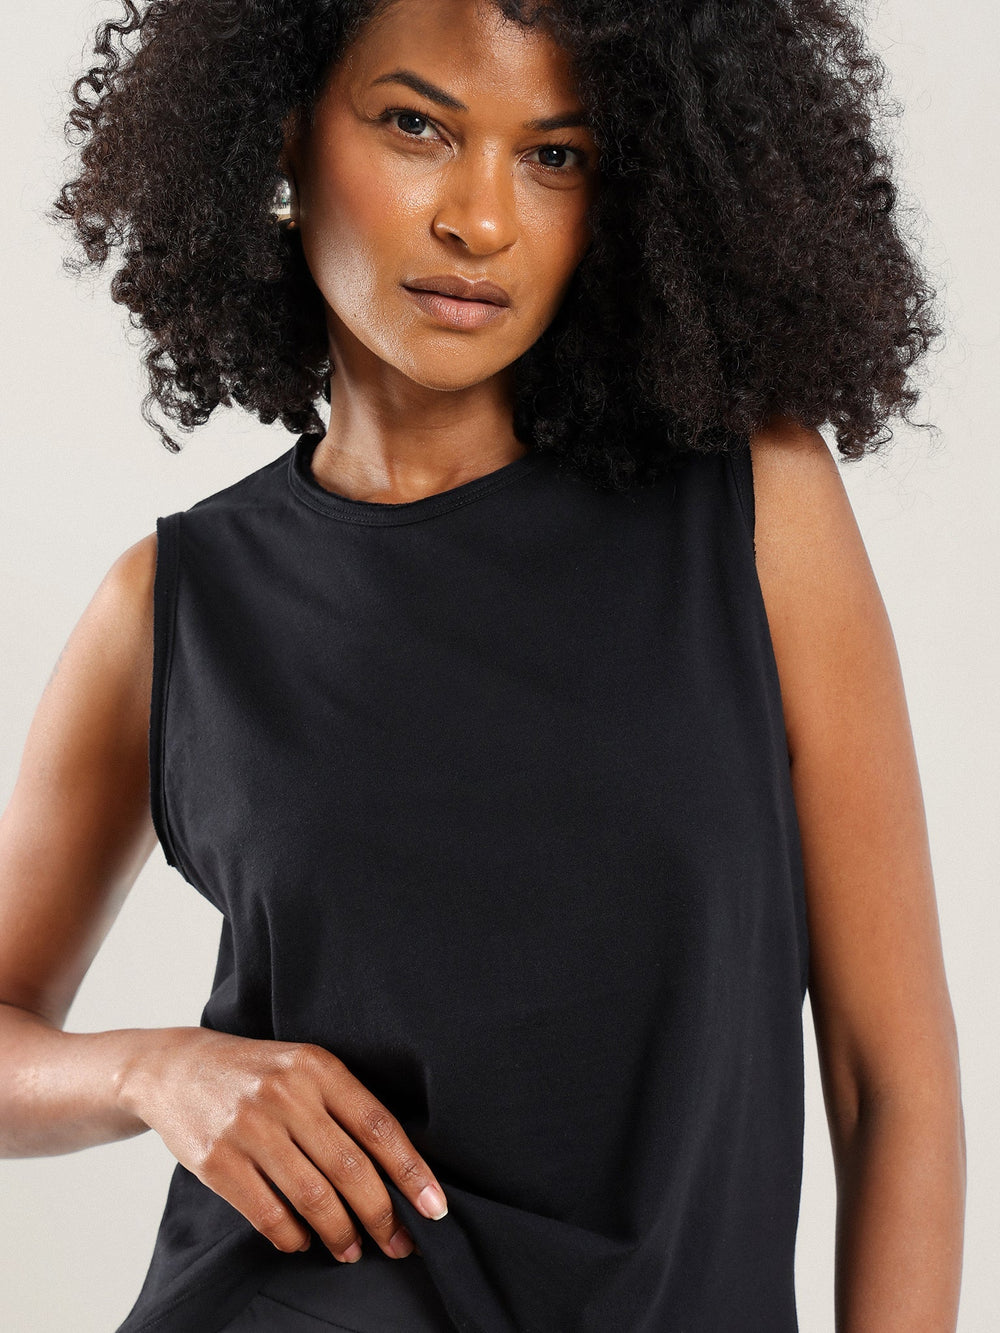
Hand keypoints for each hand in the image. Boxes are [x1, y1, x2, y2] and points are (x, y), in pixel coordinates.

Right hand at [119, 1027, 447, 1261]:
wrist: (175, 1070)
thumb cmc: (256, 1073)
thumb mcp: (303, 1067)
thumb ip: (344, 1105)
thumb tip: (397, 1172)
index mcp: (317, 1066)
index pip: (377, 1125)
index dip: (411, 1172)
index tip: (435, 1208)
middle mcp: (285, 1094)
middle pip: (350, 1168)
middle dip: (382, 1215)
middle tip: (401, 1244)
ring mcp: (249, 1128)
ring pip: (313, 1197)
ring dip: (341, 1233)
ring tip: (354, 1250)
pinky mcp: (217, 1162)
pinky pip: (269, 1214)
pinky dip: (294, 1237)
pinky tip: (306, 1241)